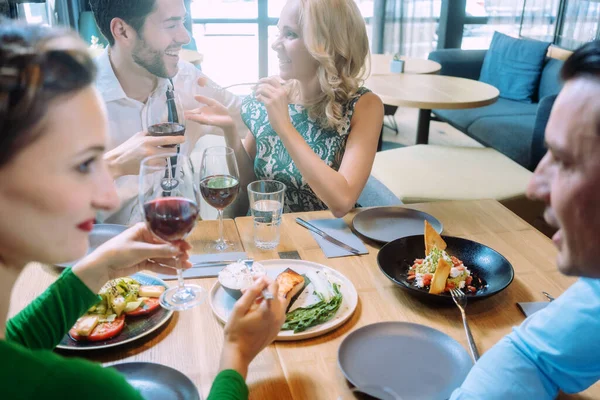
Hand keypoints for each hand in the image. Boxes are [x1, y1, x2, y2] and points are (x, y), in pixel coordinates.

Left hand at [72, 222, 191, 292]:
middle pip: (166, 246)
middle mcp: (146, 239)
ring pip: (163, 256)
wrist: (101, 267)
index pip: (165, 234)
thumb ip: (160, 250)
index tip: (188, 247)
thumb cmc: (118, 251)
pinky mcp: (142, 262)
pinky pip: (157, 265)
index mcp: (145, 229)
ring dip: (174, 262)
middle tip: (188, 259)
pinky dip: (165, 268)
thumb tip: (178, 250)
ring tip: (186, 267)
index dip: (177, 240)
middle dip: (177, 253)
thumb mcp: (140, 250)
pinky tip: (176, 271)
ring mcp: (145, 251)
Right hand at [103, 131, 185, 177]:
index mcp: (147, 141)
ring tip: (155, 156)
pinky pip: (161, 166)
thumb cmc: (127, 148)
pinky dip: (159, 164)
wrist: (117, 162)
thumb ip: (149, 134)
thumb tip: (161, 131)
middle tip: (168, 149)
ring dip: (164, 157)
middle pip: (171, 151)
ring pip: (166, 159)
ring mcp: (151, 162)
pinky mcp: (150, 169)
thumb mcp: (137, 136)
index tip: (183, 139)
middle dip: (171, 150)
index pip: (166, 140)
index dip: (177, 139)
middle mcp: (151, 152)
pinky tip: (152, 161)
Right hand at [185, 95, 234, 129]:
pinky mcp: (211, 122)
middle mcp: (203, 116)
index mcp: (202, 111)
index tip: (182, 112)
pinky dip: (199, 119)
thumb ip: (204, 99)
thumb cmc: (220, 110)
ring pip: (198, 118)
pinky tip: (195, 118)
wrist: (229, 117)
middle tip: (182, 115)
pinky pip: (204, 120)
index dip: (188, 112)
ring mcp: (206, 119)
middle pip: (194, 116)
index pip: (194, 111)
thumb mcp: (212, 102)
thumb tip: (194, 96)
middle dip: (189, 115)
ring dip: (192, 118)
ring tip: (186, 116)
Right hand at [219, 277, 286, 378]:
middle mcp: (278, 314)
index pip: (273, 285)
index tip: (253, 278)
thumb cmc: (236, 331)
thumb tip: (260, 280)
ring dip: (269, 297)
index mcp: (269, 308)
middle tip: (251, 291)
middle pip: (278, 293)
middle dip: (266, 288)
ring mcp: (279, 323)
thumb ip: (251, 293)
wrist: (239, 353)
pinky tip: (258, 312)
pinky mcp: (277, 329)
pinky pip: (278, 313)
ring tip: (254, 301)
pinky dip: (271, 307)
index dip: (263, 279)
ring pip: (280, 303)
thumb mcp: (239, 309)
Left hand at [254, 77, 292, 134]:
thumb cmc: (282, 114)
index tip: (259, 82)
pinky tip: (258, 100)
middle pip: (266, 84)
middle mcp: (279, 92)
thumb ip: (276, 94)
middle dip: (258, 86)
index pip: (273, 79)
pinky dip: (258, 98)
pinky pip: (260, 96)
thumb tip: (264, 87)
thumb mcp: (281, 101)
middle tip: (255, 89)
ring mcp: (275, 98)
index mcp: (283, 91)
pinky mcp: (269, 104)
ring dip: (257, 92)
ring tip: (257, 97)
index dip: (264, 79)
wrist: (283, 124)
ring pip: (262, 89)